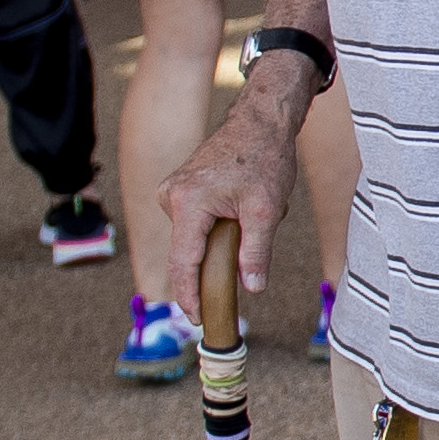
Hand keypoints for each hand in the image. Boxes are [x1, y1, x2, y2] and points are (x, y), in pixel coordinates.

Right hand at [160, 77, 305, 304]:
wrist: (261, 120)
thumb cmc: (265, 157)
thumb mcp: (267, 209)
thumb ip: (257, 251)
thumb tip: (251, 288)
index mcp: (187, 203)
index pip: (183, 262)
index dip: (189, 295)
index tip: (197, 319)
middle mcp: (171, 196)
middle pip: (188, 251)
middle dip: (218, 259)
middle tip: (250, 242)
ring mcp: (173, 191)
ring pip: (196, 237)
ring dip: (226, 236)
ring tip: (253, 208)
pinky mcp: (180, 189)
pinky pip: (198, 222)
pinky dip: (222, 223)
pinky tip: (243, 201)